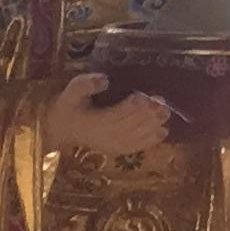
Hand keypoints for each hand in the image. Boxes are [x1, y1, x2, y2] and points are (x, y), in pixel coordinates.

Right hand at [51, 70, 173, 159]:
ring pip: (134, 138)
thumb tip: (105, 80)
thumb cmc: (71, 105)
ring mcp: (110, 146)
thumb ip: (86, 84)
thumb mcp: (73, 91)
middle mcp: (101, 138)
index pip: (112, 117)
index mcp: (89, 123)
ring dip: (152, 126)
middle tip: (160, 103)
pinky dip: (150, 141)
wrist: (64, 128)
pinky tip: (164, 131)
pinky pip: (135, 147)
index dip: (128, 108)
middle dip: (145, 116)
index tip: (141, 96)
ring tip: (165, 112)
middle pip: (127, 128)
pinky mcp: (117, 150)